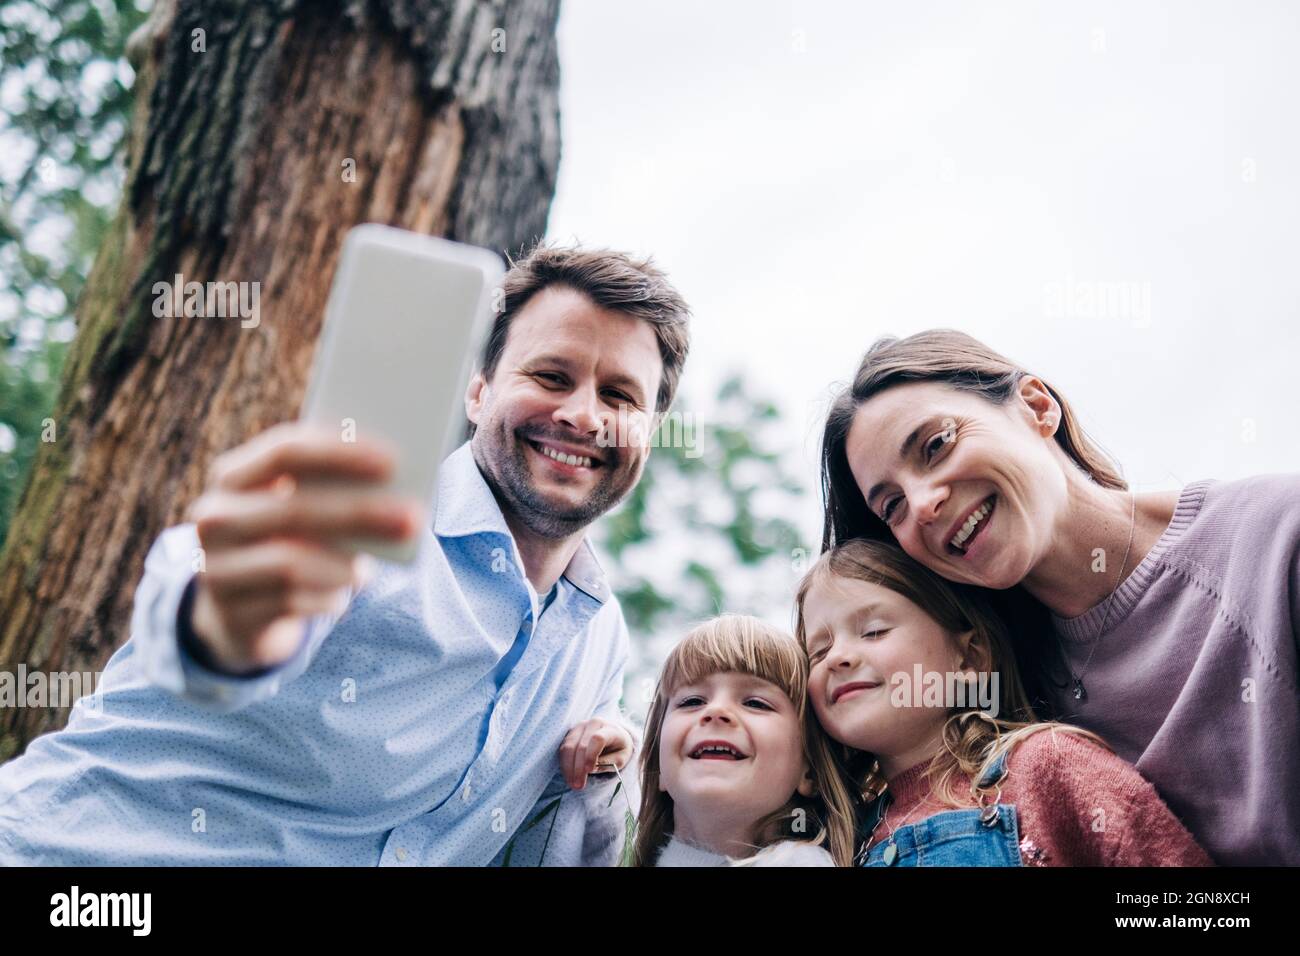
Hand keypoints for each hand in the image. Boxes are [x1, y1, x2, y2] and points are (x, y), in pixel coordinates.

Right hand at [185, 421, 424, 672]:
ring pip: (288, 563)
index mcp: (234, 476)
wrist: (238, 609)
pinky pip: (289, 603)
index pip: (284, 451)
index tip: (392, 459)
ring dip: (342, 564)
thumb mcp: (298, 509)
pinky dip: (326, 597)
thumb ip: (331, 490)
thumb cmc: (287, 542)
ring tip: (372, 568)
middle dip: (359, 512)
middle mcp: (215, 519)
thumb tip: (397, 486)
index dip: (338, 453)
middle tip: (413, 517)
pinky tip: (345, 595)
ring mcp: (216, 569)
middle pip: (293, 509)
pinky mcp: (232, 614)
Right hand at [559, 718, 633, 789]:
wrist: (614, 735)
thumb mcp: (621, 758)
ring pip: (568, 747)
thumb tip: (591, 768)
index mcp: (610, 728)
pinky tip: (569, 776)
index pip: (598, 739)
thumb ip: (608, 763)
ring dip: (568, 768)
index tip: (588, 771)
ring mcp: (580, 727)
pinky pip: (563, 749)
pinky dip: (565, 764)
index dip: (591, 755)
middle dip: (577, 768)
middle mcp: (593, 724)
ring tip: (573, 784)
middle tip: (578, 786)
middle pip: (580, 745)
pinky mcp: (570, 733)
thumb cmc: (619, 748)